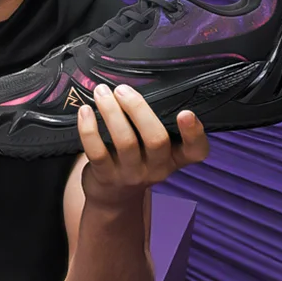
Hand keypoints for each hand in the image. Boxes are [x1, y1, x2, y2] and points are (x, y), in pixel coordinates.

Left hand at [77, 84, 209, 209]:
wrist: (113, 197)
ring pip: (125, 141)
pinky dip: (89, 129)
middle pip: (156, 139)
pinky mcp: (106, 176)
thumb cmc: (136, 159)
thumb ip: (152, 123)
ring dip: (112, 112)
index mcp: (175, 157)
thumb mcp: (154, 148)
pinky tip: (85, 111)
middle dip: (138, 109)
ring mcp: (132, 174)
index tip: (186, 112)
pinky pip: (97, 151)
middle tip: (123, 90)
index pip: (196, 150)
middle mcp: (157, 168)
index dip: (194, 133)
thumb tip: (135, 84)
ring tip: (102, 93)